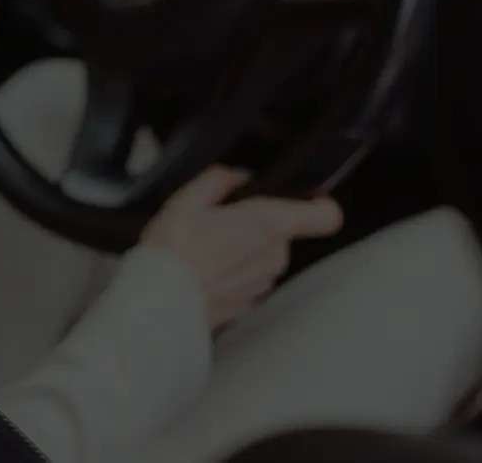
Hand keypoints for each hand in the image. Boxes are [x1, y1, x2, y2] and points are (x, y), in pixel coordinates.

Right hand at [140, 165, 343, 331]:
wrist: (156, 305)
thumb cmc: (172, 254)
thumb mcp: (187, 199)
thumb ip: (220, 179)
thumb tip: (235, 176)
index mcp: (266, 224)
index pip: (324, 216)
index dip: (318, 204)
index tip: (305, 198)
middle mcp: (273, 256)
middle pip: (282, 232)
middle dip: (254, 225)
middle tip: (217, 223)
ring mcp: (262, 283)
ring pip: (263, 256)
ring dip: (241, 250)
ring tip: (204, 249)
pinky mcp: (248, 304)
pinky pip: (248, 279)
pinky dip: (231, 273)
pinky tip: (202, 271)